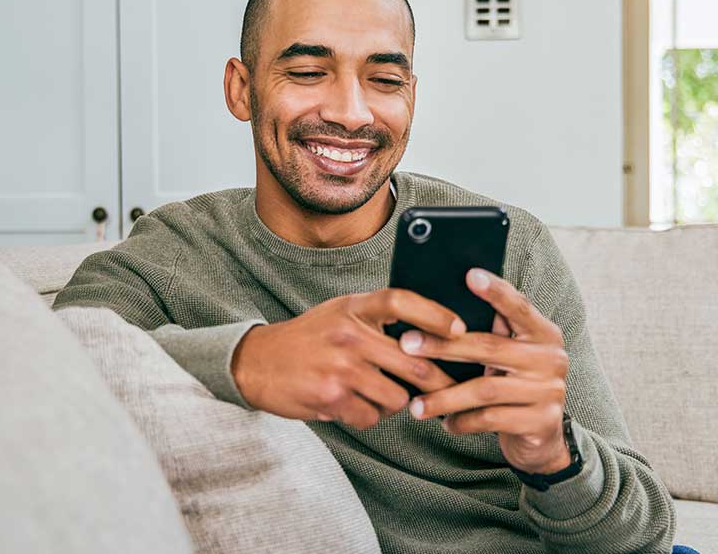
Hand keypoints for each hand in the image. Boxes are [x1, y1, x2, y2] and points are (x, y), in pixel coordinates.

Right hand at [232, 289, 464, 429]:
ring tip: (378, 394)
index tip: (460, 329)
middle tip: (453, 389)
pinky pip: (371, 416)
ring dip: (396, 402)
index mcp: (354, 307)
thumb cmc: (310, 338)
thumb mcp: (341, 312)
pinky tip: (353, 405)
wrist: (257, 362)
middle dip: (439, 381)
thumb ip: (378, 318)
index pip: (401, 301)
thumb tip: (431, 334)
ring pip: (396, 396)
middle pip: (413, 360)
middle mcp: (349, 334)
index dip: (435, 314)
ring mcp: (341, 367)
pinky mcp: (331, 397)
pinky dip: (368, 416)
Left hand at [400, 269, 570, 473]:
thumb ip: (493, 333)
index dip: (495, 291)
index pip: (519, 306)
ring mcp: (549, 391)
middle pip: (490, 347)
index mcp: (544, 333)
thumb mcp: (509, 357)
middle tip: (408, 345)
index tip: (469, 274)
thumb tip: (440, 308)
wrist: (542, 438)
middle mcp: (552, 358)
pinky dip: (463, 421)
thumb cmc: (514, 387)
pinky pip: (491, 419)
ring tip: (416, 405)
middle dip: (443, 346)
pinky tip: (446, 423)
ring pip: (485, 389)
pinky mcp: (541, 422)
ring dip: (445, 396)